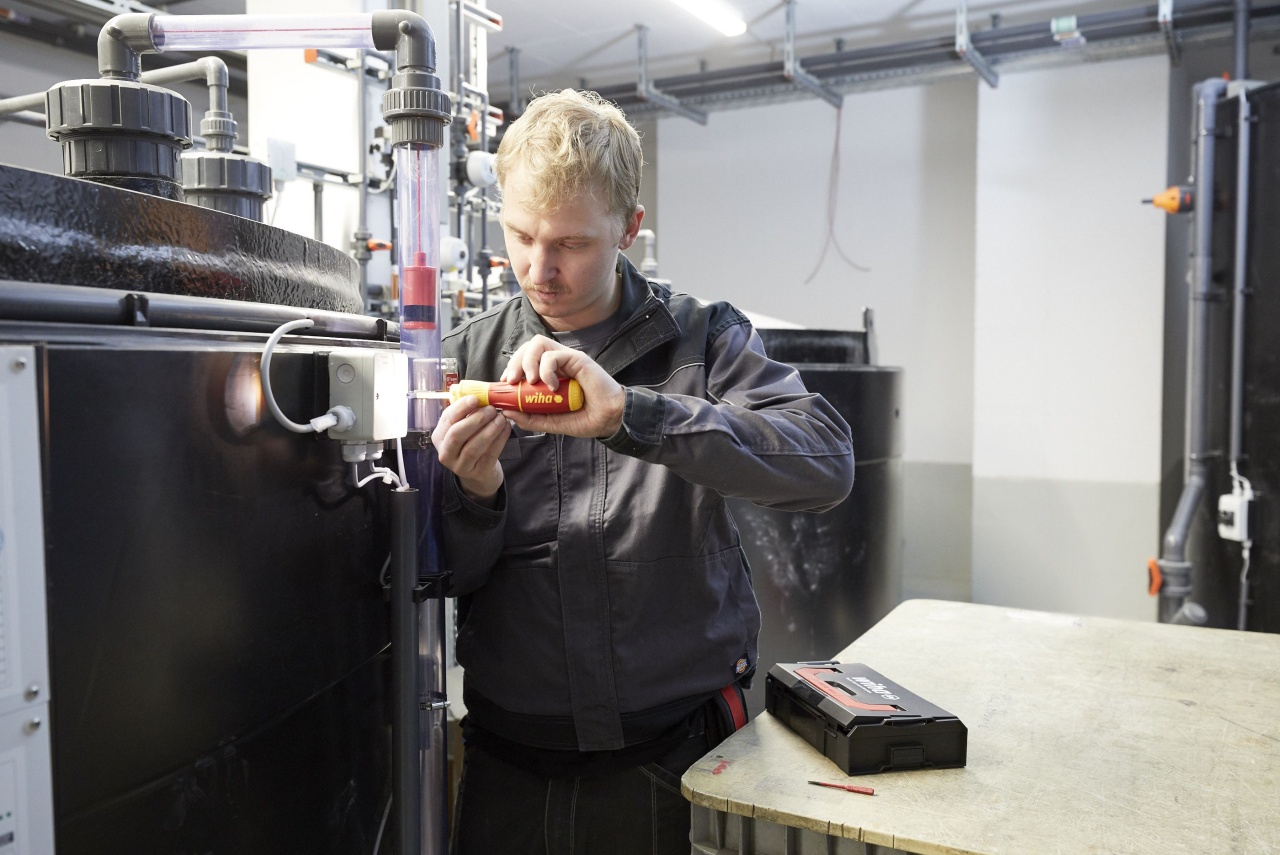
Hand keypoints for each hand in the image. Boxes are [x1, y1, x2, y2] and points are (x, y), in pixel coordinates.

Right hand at [431, 395, 509, 501]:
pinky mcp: (477, 472)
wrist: (478, 471)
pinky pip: (489, 454)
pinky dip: (500, 440)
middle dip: (475, 419)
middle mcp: (445, 453)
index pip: (447, 419)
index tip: (475, 398)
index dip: (461, 408)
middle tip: (491, 409)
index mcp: (439, 436)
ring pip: (473, 447)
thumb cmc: (469, 442)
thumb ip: (466, 413)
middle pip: (457, 434)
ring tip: (501, 418)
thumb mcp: (463, 428)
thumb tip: (479, 395)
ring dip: (489, 430)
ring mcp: (460, 466)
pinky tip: (507, 428)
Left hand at [500, 335, 625, 438]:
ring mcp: (567, 358)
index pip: (524, 359)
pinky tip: (552, 386)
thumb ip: (530, 417)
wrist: (608, 420)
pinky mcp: (577, 358)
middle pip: (527, 347)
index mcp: (549, 373)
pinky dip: (547, 370)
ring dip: (528, 361)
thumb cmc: (584, 418)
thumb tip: (507, 411)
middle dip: (514, 362)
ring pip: (538, 343)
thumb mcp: (550, 421)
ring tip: (531, 381)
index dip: (511, 367)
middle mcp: (557, 363)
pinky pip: (553, 355)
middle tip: (512, 382)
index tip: (505, 384)